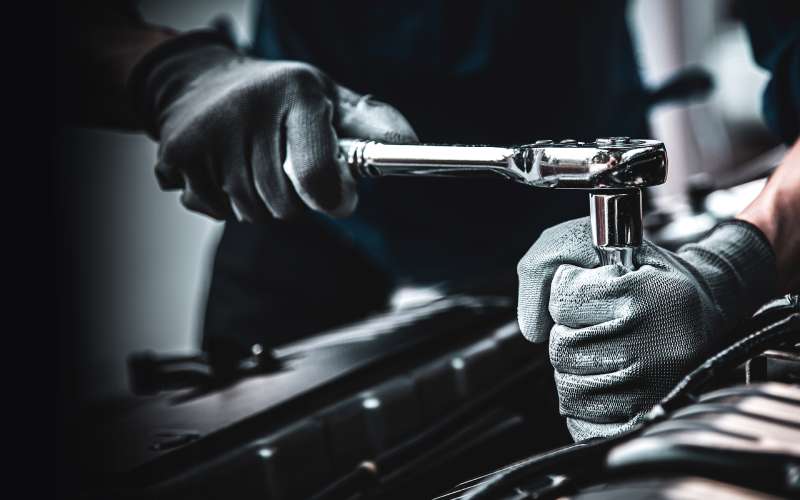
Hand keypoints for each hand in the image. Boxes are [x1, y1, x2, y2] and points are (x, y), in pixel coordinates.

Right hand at [130, 31, 416, 220]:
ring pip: (250, 213)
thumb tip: (414, 145)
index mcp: (295, 94)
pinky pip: (215, 211)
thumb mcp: (330, 100)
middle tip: (286, 168)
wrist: (198, 81)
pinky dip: (222, 203)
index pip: (317, 175)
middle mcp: (248, 109)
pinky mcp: (176, 155)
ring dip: (258, 203)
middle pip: (284, 205)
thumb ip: (372, 125)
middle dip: (294, 199)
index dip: (332, 199)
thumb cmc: (279, 98)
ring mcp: (207, 133)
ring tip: (252, 164)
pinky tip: (221, 169)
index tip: (338, 199)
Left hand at [517, 217, 775, 440]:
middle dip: (565, 333)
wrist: (710, 304)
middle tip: (589, 323)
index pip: (564, 300)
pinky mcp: (650, 405)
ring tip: (597, 347)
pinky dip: (580, 395)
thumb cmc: (652, 275)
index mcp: (644, 293)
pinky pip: (585, 411)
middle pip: (563, 346)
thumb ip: (554, 260)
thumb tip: (530, 325)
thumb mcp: (612, 249)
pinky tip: (599, 374)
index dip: (563, 295)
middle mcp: (654, 338)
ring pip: (569, 382)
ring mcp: (654, 377)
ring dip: (571, 366)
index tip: (580, 294)